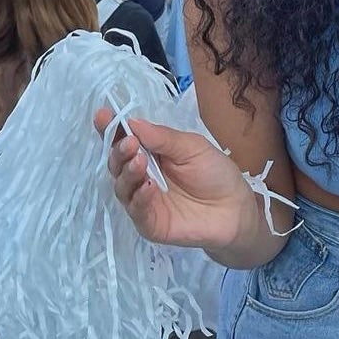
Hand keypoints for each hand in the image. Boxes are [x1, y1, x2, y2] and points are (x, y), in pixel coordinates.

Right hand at [94, 107, 260, 258]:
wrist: (236, 208)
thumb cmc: (215, 173)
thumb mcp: (192, 147)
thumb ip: (163, 138)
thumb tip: (132, 122)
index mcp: (149, 154)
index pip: (123, 140)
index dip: (110, 129)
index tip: (102, 115)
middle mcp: (141, 176)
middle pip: (117, 164)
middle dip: (119, 151)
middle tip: (129, 143)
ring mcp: (143, 201)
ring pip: (123, 187)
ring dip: (128, 173)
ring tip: (140, 161)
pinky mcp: (150, 224)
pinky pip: (137, 211)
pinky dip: (140, 198)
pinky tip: (148, 186)